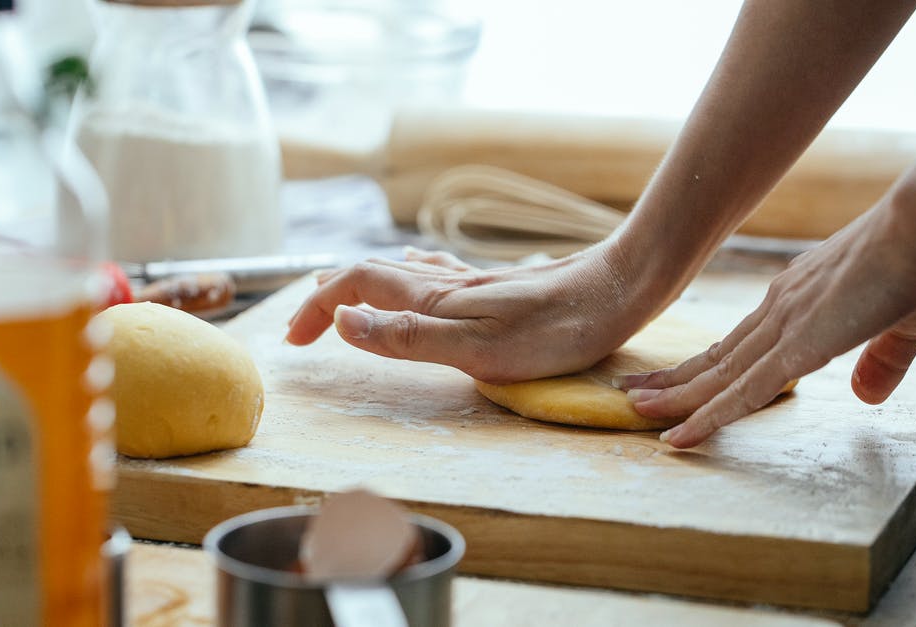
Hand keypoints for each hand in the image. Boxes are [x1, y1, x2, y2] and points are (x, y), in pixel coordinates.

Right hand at [285, 245, 668, 382]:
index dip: (317, 310)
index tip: (294, 343)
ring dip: (360, 285)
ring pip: (398, 273)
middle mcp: (445, 283)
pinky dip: (404, 276)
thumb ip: (408, 337)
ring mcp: (472, 281)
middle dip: (329, 297)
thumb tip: (342, 320)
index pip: (354, 288)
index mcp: (434, 299)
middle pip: (368, 275)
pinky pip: (433, 273)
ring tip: (341, 298)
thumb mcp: (478, 348)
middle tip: (305, 328)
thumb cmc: (557, 329)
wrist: (621, 288)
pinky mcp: (498, 285)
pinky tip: (417, 274)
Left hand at [616, 203, 915, 447]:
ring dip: (675, 398)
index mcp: (796, 300)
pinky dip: (707, 417)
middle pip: (716, 357)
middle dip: (673, 379)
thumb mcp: (903, 323)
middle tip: (632, 392)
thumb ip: (882, 359)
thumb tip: (866, 394)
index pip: (741, 342)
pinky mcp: (798, 347)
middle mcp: (778, 311)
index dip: (707, 364)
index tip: (676, 375)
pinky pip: (742, 394)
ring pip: (717, 376)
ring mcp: (782, 327)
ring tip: (635, 410)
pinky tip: (679, 436)